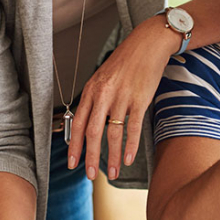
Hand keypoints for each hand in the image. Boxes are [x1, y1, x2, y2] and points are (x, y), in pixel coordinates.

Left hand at [67, 16, 178, 180]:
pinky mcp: (139, 100)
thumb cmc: (125, 62)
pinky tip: (128, 158)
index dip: (74, 146)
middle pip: (92, 132)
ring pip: (112, 134)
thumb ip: (95, 100)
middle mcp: (103, 94)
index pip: (78, 123)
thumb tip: (88, 124)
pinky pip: (132, 128)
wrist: (147, 45)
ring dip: (112, 157)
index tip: (72, 163)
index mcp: (91, 90)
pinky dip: (130, 146)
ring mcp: (121, 97)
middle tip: (89, 175)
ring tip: (112, 173)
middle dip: (89, 157)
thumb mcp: (103, 78)